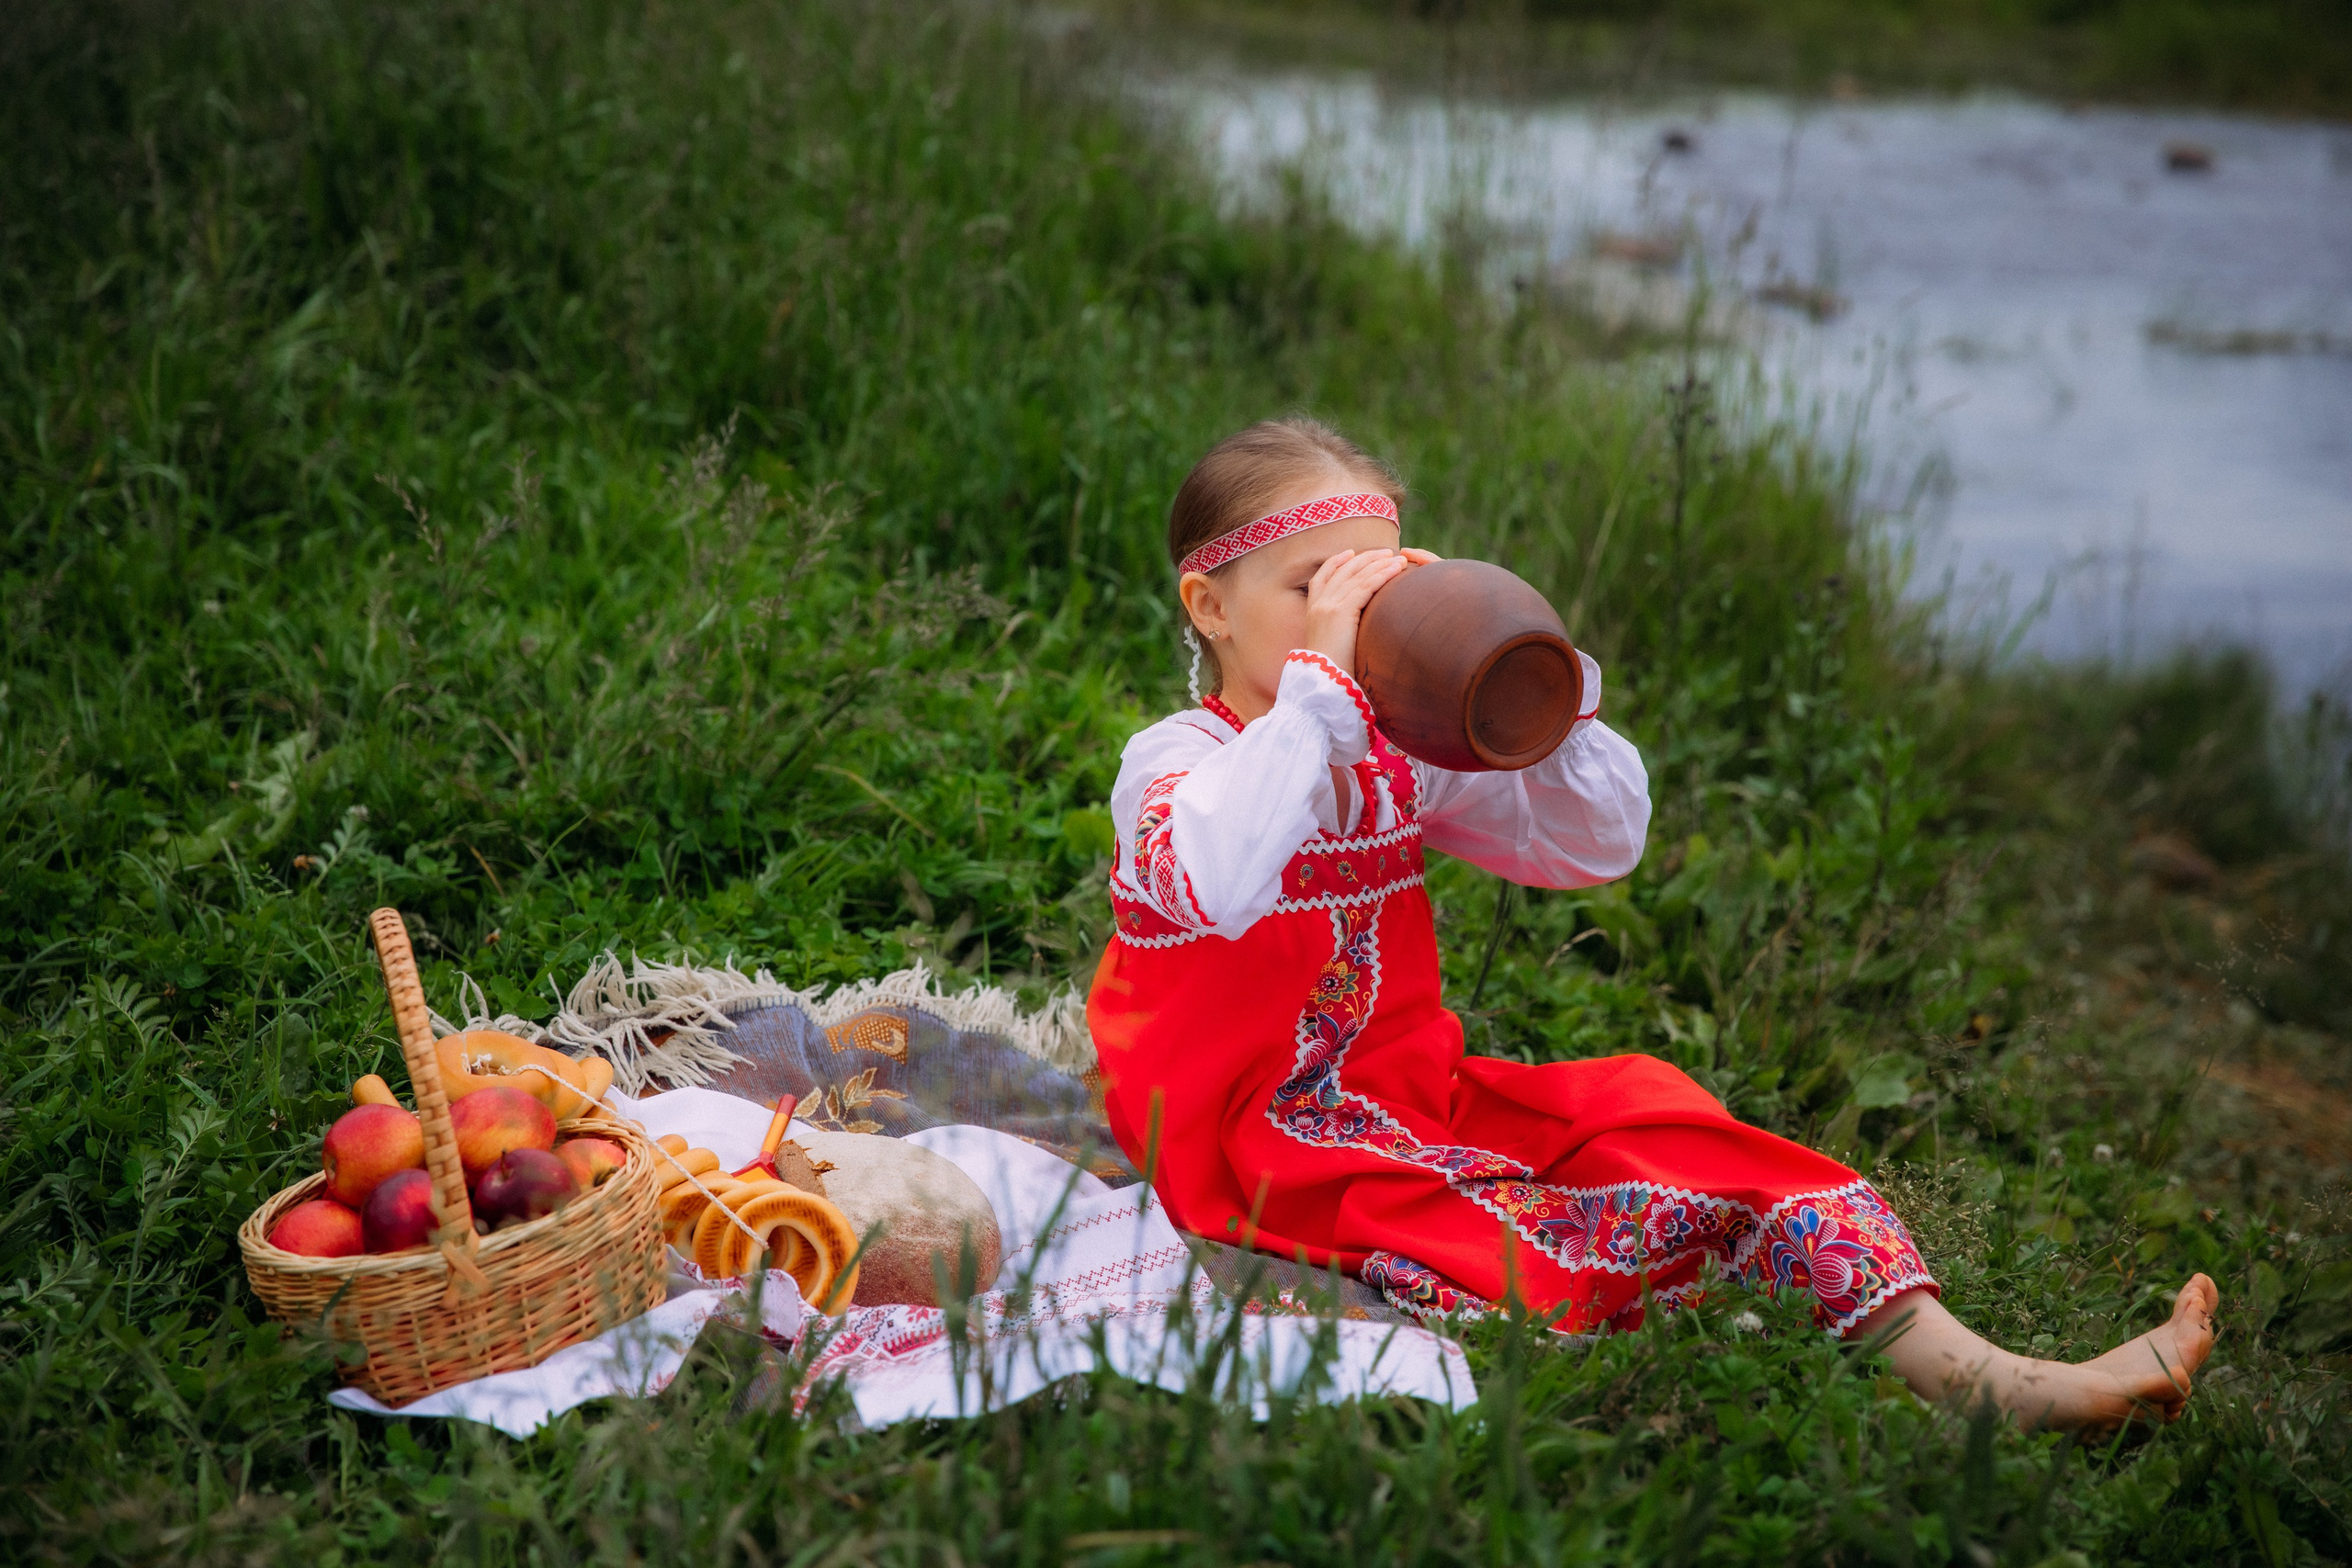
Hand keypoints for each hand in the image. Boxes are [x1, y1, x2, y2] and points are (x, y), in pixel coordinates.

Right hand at [1304, 548, 1419, 673]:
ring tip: (1398, 559)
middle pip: (1343, 571)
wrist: (1323, 683)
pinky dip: (1383, 575)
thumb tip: (1354, 628)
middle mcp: (1318, 604)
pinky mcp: (1341, 612)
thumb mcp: (1330, 645)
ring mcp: (1328, 606)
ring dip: (1379, 564)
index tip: (1350, 553)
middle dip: (1365, 559)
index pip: (1321, 578)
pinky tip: (1396, 569)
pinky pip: (1366, 586)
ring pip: (1357, 576)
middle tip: (1385, 553)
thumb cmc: (1331, 671)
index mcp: (1311, 611)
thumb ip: (1337, 630)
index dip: (1335, 562)